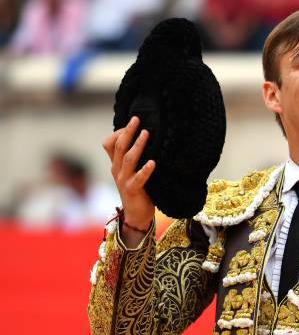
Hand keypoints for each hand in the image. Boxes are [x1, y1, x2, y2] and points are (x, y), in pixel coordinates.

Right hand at [103, 116, 154, 230]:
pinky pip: (139, 178)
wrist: (136, 215)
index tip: (132, 122)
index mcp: (115, 165)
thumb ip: (133, 158)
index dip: (119, 132)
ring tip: (146, 133)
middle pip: (119, 147)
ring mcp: (123, 180)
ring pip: (128, 159)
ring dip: (137, 145)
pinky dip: (146, 170)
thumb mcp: (131, 172)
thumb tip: (145, 138)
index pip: (109, 144)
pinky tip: (153, 162)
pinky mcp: (133, 190)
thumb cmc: (137, 190)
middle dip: (127, 132)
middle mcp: (117, 170)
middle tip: (137, 119)